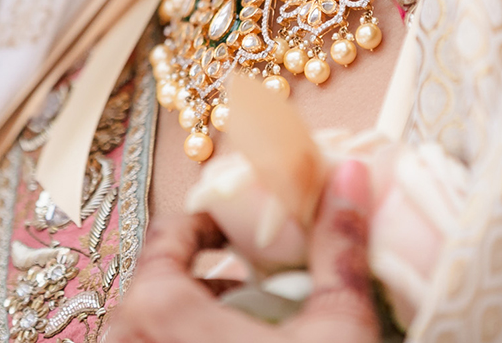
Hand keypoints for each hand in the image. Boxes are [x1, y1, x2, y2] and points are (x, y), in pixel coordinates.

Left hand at [108, 161, 379, 342]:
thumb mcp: (337, 322)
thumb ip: (338, 246)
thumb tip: (351, 175)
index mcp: (160, 311)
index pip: (165, 239)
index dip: (207, 224)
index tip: (239, 227)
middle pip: (153, 290)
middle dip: (201, 277)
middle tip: (250, 280)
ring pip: (150, 331)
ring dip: (192, 318)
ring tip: (246, 323)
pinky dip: (183, 342)